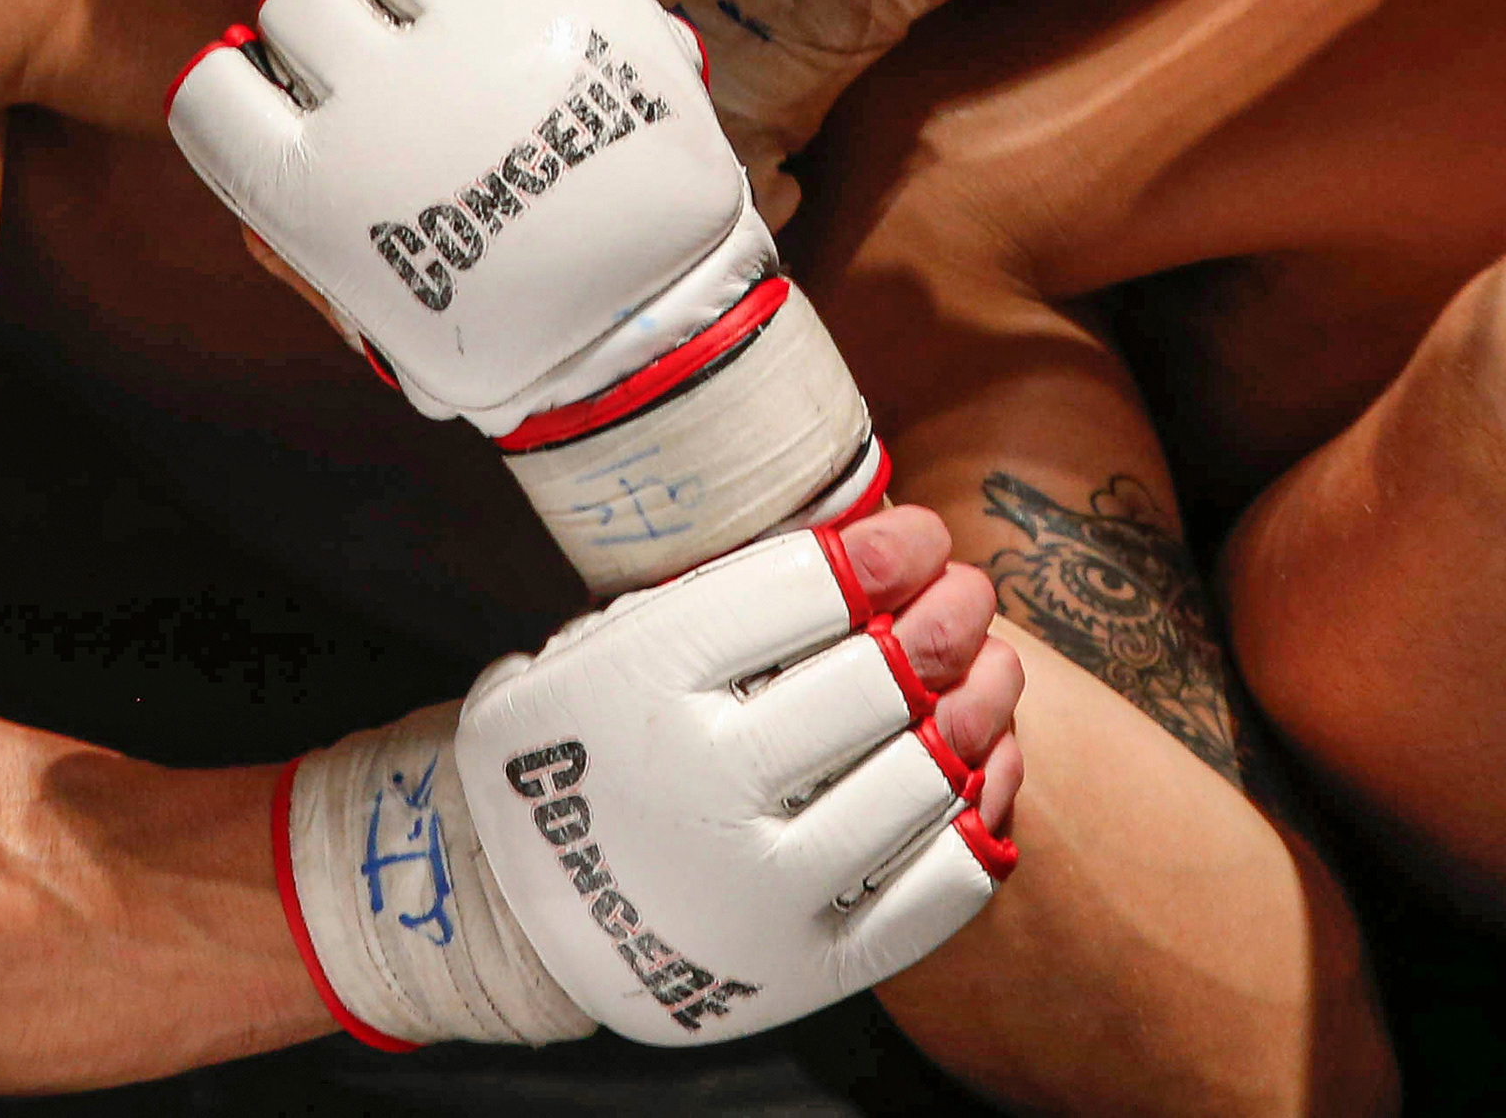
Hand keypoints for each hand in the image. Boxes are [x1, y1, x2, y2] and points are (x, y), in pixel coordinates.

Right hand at [169, 0, 884, 588]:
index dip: (240, 80)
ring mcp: (491, 34)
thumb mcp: (380, 321)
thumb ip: (306, 260)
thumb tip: (252, 206)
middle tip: (365, 40)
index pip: (216, 91)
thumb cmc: (507, 330)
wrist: (645, 326)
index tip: (281, 88)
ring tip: (429, 2)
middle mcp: (394, 95)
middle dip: (320, 12)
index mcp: (324, 187)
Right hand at [282, 507, 1023, 1049]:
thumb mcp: (599, 643)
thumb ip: (712, 595)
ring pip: (921, 778)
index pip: (804, 593)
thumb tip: (873, 539)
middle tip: (967, 593)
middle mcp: (700, 792)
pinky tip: (983, 762)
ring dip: (980, 704)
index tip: (921, 535)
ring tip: (991, 667)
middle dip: (946, 616)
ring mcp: (758, 894)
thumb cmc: (586, 748)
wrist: (514, 913)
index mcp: (640, 688)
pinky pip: (938, 888)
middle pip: (878, 680)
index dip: (887, 551)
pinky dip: (978, 811)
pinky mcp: (806, 969)